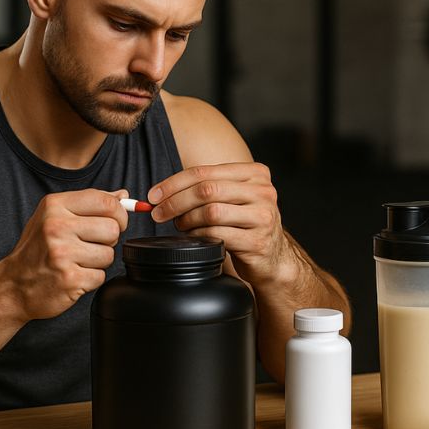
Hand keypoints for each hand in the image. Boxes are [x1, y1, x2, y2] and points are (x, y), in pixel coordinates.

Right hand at [0, 189, 127, 320]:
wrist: (12, 285)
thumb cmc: (37, 249)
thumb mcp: (55, 216)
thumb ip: (89, 204)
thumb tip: (123, 196)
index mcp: (55, 206)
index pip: (106, 201)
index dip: (119, 214)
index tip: (114, 221)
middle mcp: (57, 226)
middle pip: (113, 228)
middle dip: (108, 240)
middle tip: (89, 245)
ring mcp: (62, 253)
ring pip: (109, 254)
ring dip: (99, 261)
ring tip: (77, 261)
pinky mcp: (69, 279)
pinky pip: (100, 276)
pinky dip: (91, 279)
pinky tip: (73, 275)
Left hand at [148, 163, 296, 285]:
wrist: (274, 257)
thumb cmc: (246, 224)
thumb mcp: (233, 198)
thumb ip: (207, 188)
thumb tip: (161, 193)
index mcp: (255, 173)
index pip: (205, 171)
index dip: (174, 183)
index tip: (154, 195)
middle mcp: (263, 191)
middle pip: (207, 190)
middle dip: (175, 201)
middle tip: (158, 213)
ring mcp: (263, 216)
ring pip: (211, 212)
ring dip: (187, 220)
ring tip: (180, 225)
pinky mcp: (258, 241)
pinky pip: (218, 235)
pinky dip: (198, 236)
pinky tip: (193, 237)